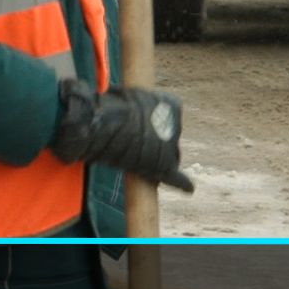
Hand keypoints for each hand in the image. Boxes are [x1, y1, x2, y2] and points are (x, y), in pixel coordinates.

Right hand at [48, 79, 194, 192]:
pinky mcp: (165, 166)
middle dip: (157, 145)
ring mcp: (172, 145)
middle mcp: (176, 123)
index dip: (151, 129)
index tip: (138, 132)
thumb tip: (117, 107)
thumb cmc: (106, 108)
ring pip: (169, 158)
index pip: (167, 120)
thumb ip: (130, 107)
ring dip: (157, 161)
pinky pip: (177, 178)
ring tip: (136, 162)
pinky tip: (187, 188)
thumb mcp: (122, 100)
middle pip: (169, 139)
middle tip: (134, 147)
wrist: (101, 122)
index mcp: (171, 104)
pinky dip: (182, 183)